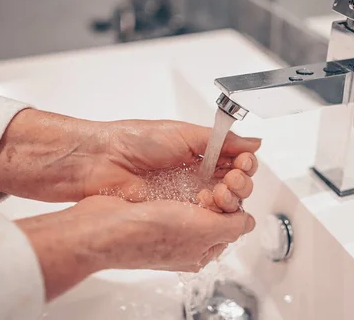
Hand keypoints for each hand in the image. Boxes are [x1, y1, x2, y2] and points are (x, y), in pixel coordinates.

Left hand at [0, 110, 260, 211]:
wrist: (100, 161)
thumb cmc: (135, 140)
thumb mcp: (184, 133)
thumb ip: (222, 141)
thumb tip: (254, 142)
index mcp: (200, 153)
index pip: (236, 161)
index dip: (244, 163)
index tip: (243, 162)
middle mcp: (196, 175)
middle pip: (235, 184)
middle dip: (241, 182)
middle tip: (232, 179)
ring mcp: (186, 196)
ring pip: (223, 203)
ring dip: (230, 197)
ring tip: (218, 191)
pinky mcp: (175, 213)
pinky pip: (203, 219)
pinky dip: (212, 213)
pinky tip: (206, 204)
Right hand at [16, 196, 255, 300]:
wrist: (102, 226)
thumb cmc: (146, 233)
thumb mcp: (202, 231)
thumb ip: (232, 225)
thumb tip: (250, 222)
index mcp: (201, 250)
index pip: (232, 223)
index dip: (234, 203)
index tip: (225, 189)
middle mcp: (187, 238)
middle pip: (218, 208)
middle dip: (223, 190)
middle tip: (215, 182)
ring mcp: (169, 221)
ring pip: (201, 195)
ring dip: (207, 182)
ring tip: (200, 179)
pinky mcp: (154, 205)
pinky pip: (180, 188)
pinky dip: (186, 179)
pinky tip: (183, 174)